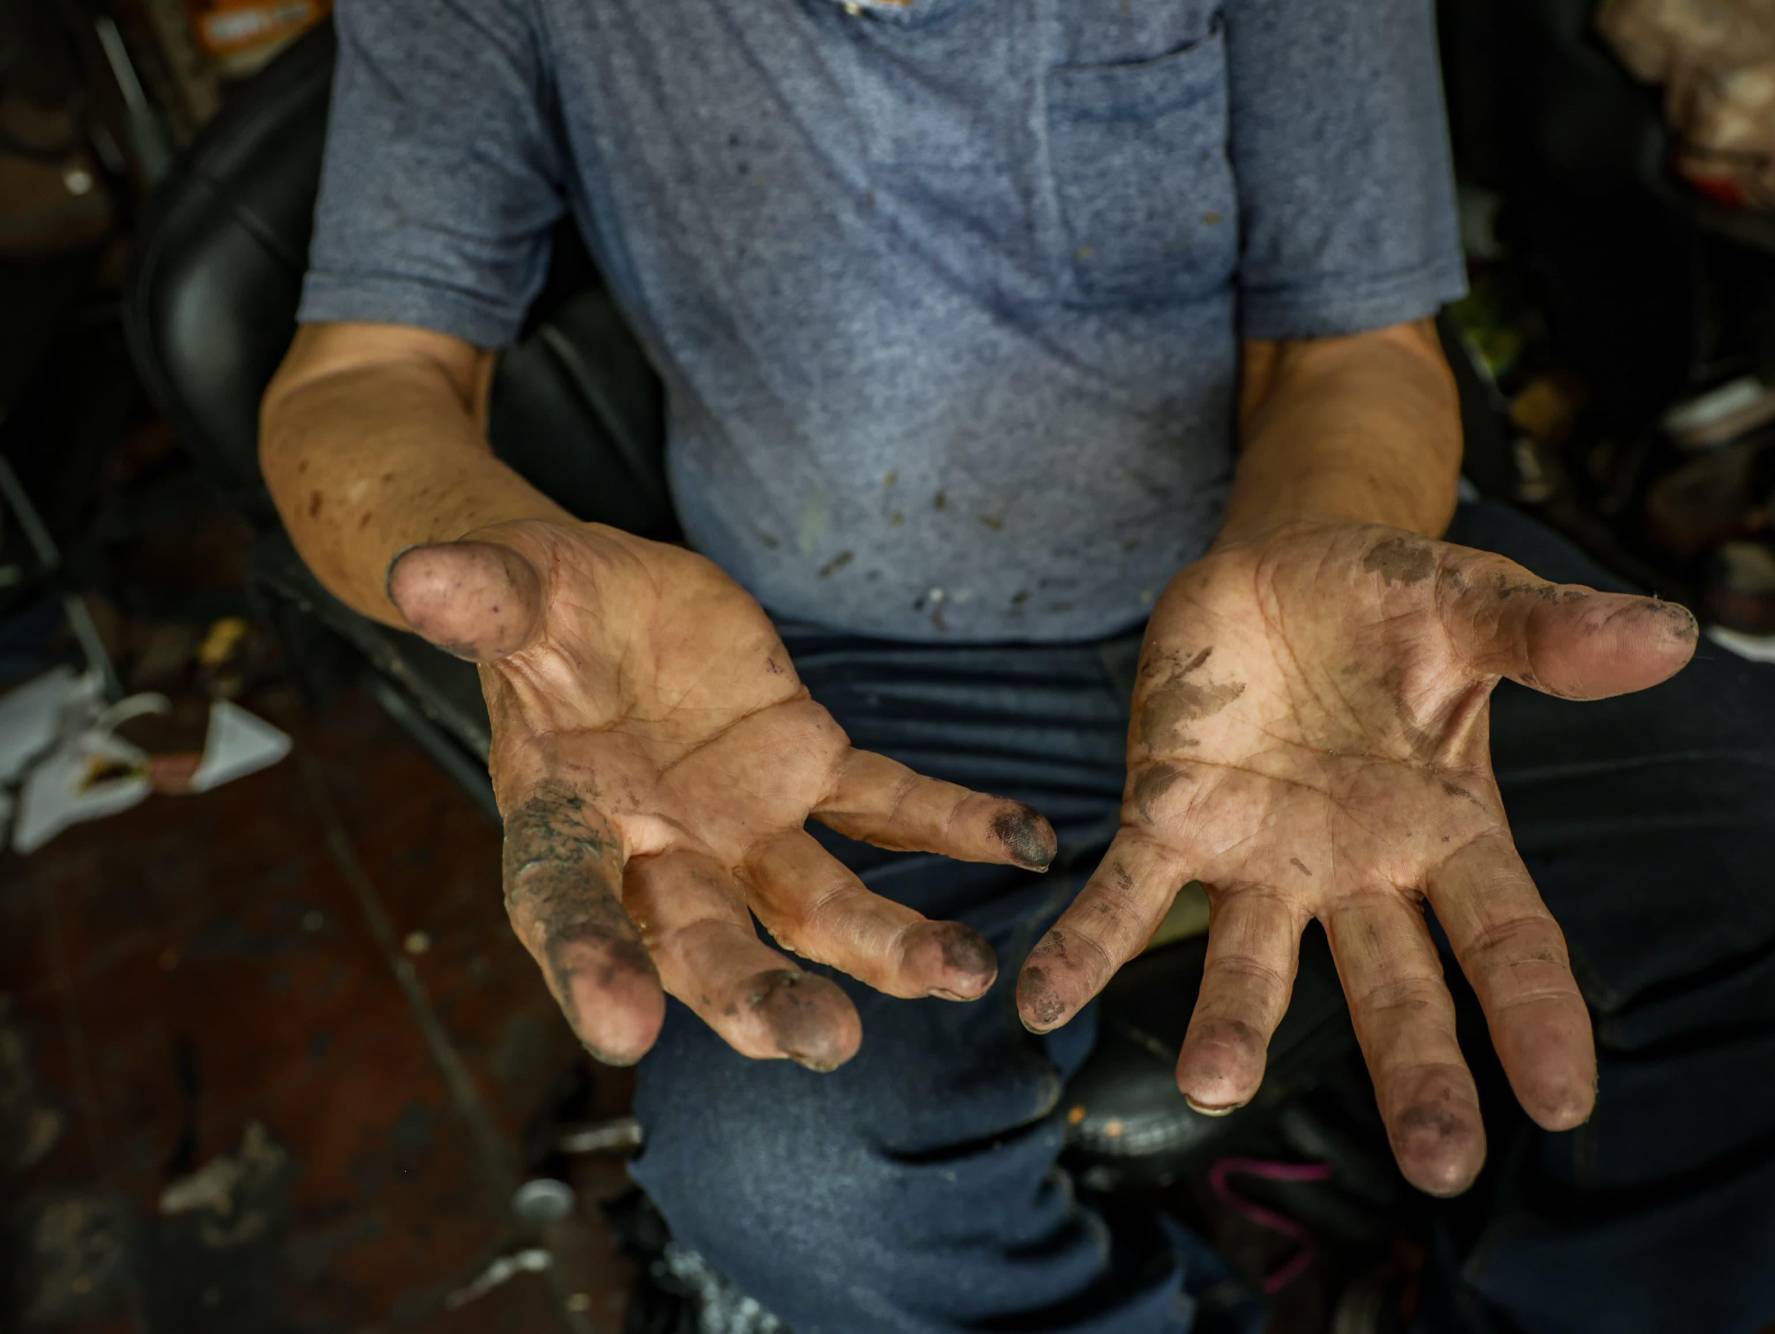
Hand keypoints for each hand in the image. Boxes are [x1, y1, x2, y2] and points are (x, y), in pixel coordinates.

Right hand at [388, 520, 1055, 1067]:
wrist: (598, 603)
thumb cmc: (541, 611)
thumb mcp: (516, 593)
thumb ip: (485, 599)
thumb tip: (421, 576)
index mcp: (568, 825)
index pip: (570, 907)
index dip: (590, 966)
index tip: (622, 1029)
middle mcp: (661, 853)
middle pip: (709, 941)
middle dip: (760, 997)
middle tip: (820, 1043)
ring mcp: (744, 824)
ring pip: (818, 903)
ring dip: (888, 943)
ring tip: (960, 972)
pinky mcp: (809, 771)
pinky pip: (887, 807)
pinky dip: (954, 822)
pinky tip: (1025, 842)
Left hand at [1016, 521, 1695, 1194]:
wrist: (1280, 567)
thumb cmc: (1391, 602)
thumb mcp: (1468, 605)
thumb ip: (1548, 634)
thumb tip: (1673, 633)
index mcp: (1446, 829)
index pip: (1507, 935)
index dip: (1535, 1013)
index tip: (1565, 1099)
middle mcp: (1356, 869)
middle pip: (1395, 985)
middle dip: (1416, 1071)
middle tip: (1438, 1169)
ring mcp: (1260, 856)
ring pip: (1252, 961)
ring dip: (1233, 1023)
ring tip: (1215, 1082)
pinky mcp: (1170, 821)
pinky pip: (1127, 898)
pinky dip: (1087, 949)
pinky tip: (1042, 1002)